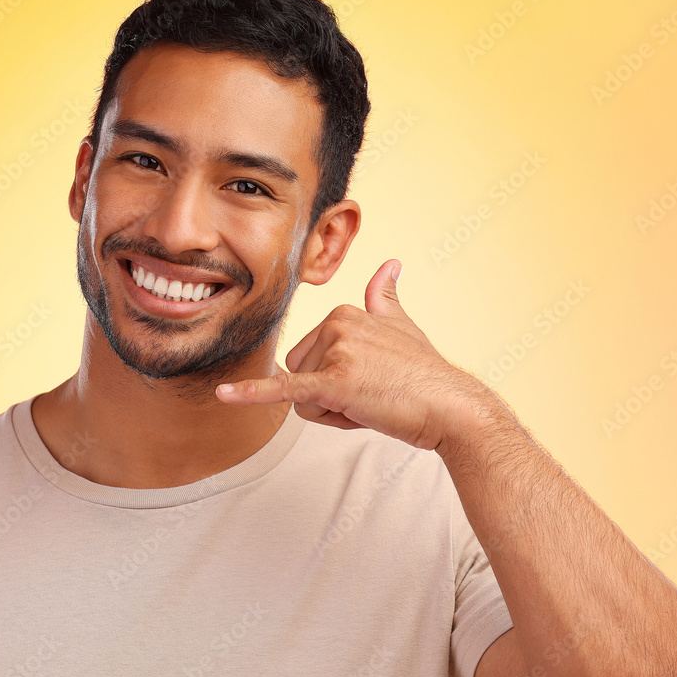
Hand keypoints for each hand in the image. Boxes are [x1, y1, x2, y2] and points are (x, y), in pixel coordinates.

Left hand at [215, 259, 500, 452]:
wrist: (451, 407)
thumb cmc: (425, 374)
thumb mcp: (402, 326)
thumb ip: (386, 297)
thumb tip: (390, 263)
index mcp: (343, 312)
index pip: (308, 358)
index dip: (334, 382)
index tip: (371, 381)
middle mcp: (336, 324)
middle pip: (299, 377)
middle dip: (327, 399)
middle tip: (370, 397)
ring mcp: (336, 351)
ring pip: (301, 400)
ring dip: (332, 413)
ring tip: (370, 404)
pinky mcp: (335, 382)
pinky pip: (286, 390)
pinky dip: (254, 395)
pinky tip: (224, 395)